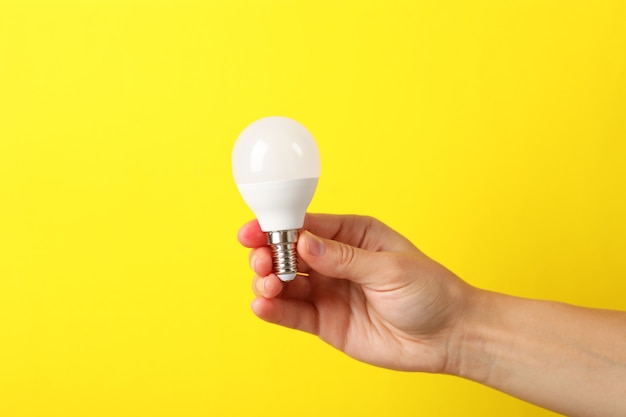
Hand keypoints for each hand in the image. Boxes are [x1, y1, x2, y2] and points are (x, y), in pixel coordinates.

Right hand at [238, 213, 472, 372]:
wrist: (449, 336)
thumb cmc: (429, 291)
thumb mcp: (389, 267)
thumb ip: (344, 258)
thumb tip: (303, 242)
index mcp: (353, 236)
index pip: (307, 226)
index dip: (278, 227)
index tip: (254, 231)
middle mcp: (335, 261)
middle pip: (289, 253)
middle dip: (268, 254)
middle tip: (261, 262)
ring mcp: (328, 292)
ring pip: (286, 283)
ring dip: (268, 282)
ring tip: (268, 286)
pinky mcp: (326, 322)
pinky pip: (294, 314)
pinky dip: (274, 311)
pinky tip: (262, 306)